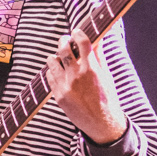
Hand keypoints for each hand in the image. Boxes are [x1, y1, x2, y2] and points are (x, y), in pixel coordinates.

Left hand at [46, 28, 126, 144]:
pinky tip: (58, 71)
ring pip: (52, 61)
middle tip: (66, 40)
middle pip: (64, 49)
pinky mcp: (58, 96)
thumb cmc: (107, 99)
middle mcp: (77, 76)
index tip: (77, 31)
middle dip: (64, 41)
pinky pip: (49, 76)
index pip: (82, 43)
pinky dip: (52, 71)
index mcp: (92, 69)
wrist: (101, 124)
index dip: (78, 33)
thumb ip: (99, 56)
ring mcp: (65, 86)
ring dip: (56, 56)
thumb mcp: (106, 75)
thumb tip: (98, 38)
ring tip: (60, 57)